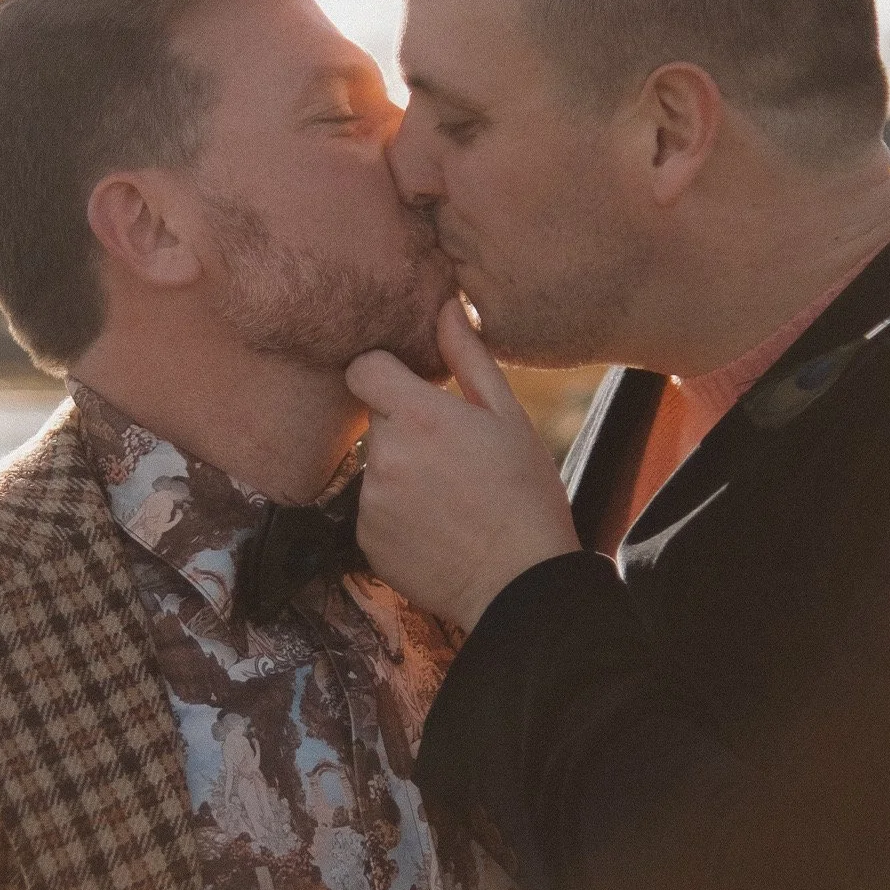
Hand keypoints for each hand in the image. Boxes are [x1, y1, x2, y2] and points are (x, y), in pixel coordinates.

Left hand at [347, 298, 580, 630]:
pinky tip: (438, 527)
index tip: (414, 391)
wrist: (518, 583)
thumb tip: (446, 306)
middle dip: (404, 428)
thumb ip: (468, 359)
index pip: (363, 368)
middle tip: (453, 456)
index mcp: (418, 416)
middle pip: (375, 419)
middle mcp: (383, 455)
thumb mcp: (509, 418)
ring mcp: (369, 501)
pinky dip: (397, 514)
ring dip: (401, 471)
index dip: (387, 374)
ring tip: (451, 497)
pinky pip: (373, 509)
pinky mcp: (365, 539)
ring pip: (375, 465)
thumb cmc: (526, 494)